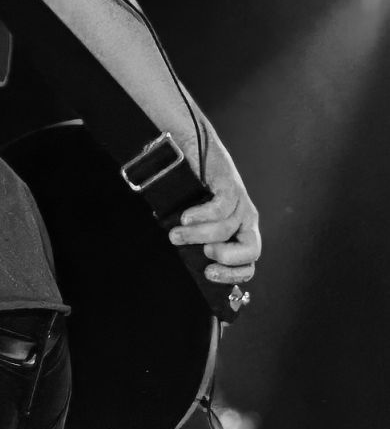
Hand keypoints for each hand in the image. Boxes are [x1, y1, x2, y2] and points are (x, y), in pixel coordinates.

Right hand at [169, 169, 259, 286]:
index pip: (249, 263)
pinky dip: (201, 216)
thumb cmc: (188, 194)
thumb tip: (192, 267)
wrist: (188, 153)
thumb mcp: (196, 226)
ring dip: (195, 235)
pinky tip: (185, 217)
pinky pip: (221, 208)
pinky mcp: (229, 185)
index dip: (233, 275)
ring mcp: (240, 202)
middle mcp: (246, 219)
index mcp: (240, 233)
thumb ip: (198, 245)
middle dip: (227, 257)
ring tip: (175, 234)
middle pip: (252, 250)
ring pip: (225, 229)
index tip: (208, 274)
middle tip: (204, 254)